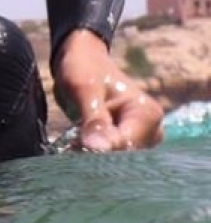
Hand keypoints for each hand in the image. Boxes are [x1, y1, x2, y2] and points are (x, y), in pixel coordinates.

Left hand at [53, 29, 165, 151]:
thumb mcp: (85, 89)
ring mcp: (140, 139)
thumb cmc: (84, 69)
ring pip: (116, 161)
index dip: (100, 151)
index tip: (75, 147)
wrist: (82, 61)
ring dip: (92, 158)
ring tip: (71, 144)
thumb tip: (98, 148)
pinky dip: (92, 155)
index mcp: (147, 114)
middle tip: (70, 146)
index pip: (126, 146)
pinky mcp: (127, 143)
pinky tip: (75, 148)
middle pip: (124, 158)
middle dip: (96, 156)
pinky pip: (110, 158)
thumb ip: (94, 119)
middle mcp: (152, 130)